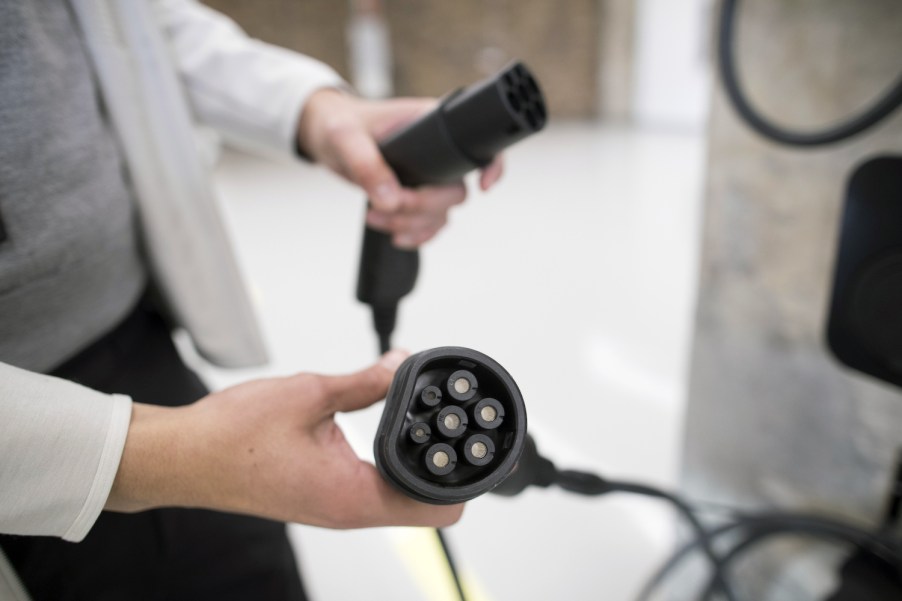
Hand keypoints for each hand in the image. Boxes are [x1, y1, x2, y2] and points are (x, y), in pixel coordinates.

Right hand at [107, 350, 462, 528]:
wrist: (182, 458)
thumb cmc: (231, 437)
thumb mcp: (310, 394)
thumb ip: (365, 381)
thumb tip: (400, 364)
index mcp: (353, 497)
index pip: (438, 508)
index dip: (467, 478)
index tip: (477, 447)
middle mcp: (348, 511)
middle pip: (426, 505)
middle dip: (445, 465)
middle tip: (453, 424)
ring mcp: (334, 507)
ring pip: (398, 496)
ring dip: (414, 462)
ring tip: (423, 421)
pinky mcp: (321, 496)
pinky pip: (370, 487)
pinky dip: (387, 462)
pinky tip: (385, 428)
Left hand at [297, 89, 503, 248]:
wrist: (326, 135)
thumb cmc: (338, 124)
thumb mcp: (345, 139)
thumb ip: (366, 165)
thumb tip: (391, 200)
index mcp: (431, 124)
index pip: (477, 142)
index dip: (491, 164)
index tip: (483, 186)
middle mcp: (437, 150)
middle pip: (455, 191)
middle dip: (422, 207)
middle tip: (387, 205)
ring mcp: (429, 175)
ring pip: (441, 212)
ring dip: (412, 224)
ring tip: (375, 217)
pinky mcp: (417, 194)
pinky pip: (431, 223)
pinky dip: (416, 235)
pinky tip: (394, 235)